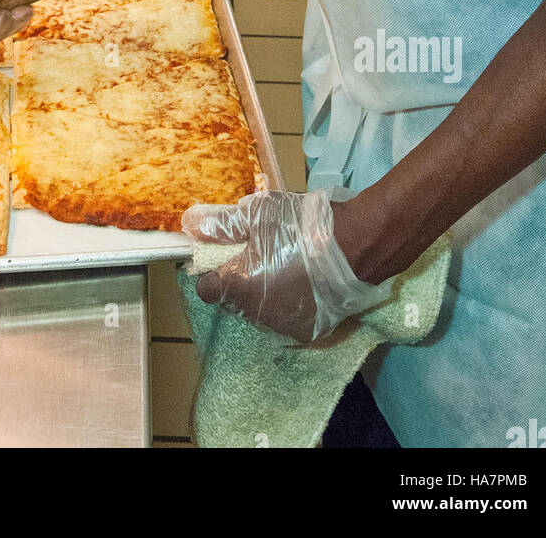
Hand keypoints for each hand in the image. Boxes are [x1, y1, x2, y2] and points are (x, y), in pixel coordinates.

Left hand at [182, 188, 395, 342]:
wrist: (356, 245)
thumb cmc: (300, 225)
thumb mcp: (256, 214)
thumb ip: (220, 224)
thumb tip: (190, 226)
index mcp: (237, 286)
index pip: (205, 287)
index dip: (212, 269)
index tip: (226, 253)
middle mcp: (255, 315)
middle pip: (232, 300)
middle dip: (237, 280)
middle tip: (257, 253)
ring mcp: (283, 327)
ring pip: (259, 312)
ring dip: (263, 294)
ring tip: (283, 265)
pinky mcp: (309, 331)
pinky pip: (287, 318)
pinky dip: (289, 304)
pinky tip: (303, 282)